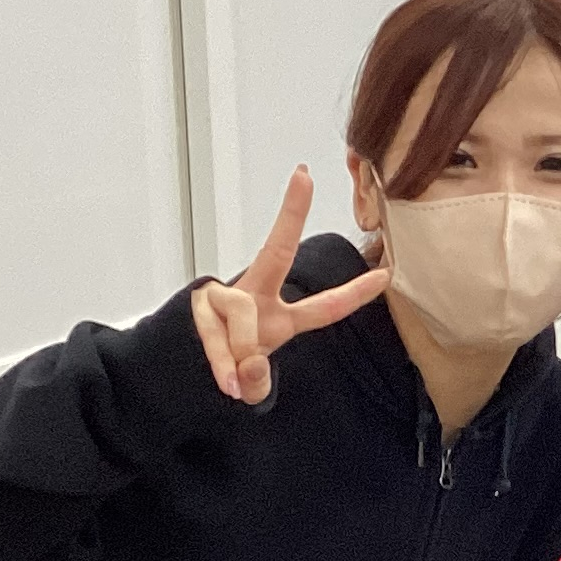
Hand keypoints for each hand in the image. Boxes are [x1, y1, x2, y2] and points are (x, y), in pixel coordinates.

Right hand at [192, 166, 390, 402]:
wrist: (176, 367)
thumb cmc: (222, 365)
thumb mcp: (249, 381)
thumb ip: (256, 379)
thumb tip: (250, 366)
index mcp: (277, 313)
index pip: (323, 306)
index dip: (354, 295)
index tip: (385, 273)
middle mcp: (252, 295)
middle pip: (275, 251)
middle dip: (291, 214)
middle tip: (304, 176)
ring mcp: (222, 298)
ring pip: (244, 316)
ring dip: (241, 351)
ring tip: (235, 380)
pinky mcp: (198, 306)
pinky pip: (218, 335)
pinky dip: (224, 366)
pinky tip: (227, 383)